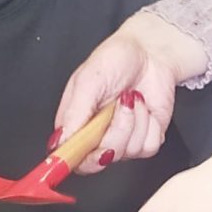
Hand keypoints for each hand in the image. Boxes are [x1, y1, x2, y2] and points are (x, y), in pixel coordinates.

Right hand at [51, 10, 208, 175]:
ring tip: (131, 98)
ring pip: (128, 152)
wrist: (151, 51)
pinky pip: (149, 146)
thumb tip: (60, 140)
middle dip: (116, 130)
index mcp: (76, 125)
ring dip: (134, 121)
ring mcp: (123, 140)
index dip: (81, 159)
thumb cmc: (115, 59)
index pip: (71, 157)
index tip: (94, 149)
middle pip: (102, 159)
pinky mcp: (146, 139)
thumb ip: (74, 112)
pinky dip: (149, 124)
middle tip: (118, 103)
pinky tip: (144, 106)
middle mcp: (98, 137)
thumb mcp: (88, 79)